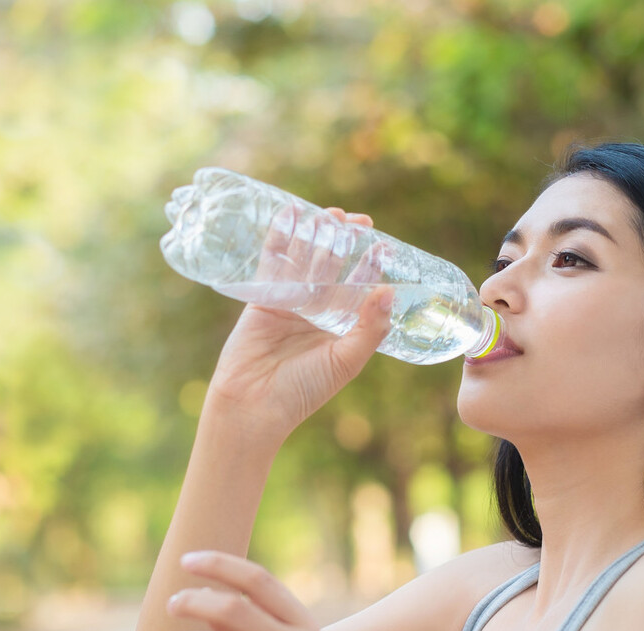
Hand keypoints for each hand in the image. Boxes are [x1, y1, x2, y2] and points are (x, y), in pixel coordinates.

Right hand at [203, 207, 393, 441]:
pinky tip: (290, 214)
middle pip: (333, 267)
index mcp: (339, 326)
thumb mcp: (346, 361)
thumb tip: (389, 290)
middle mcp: (316, 311)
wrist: (254, 404)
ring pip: (306, 260)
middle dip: (346, 243)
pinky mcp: (263, 297)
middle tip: (358, 219)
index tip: (384, 243)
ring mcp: (289, 302)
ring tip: (330, 213)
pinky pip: (273, 262)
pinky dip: (280, 238)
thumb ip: (370, 328)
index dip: (371, 265)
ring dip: (317, 235)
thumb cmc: (304, 390)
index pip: (359, 287)